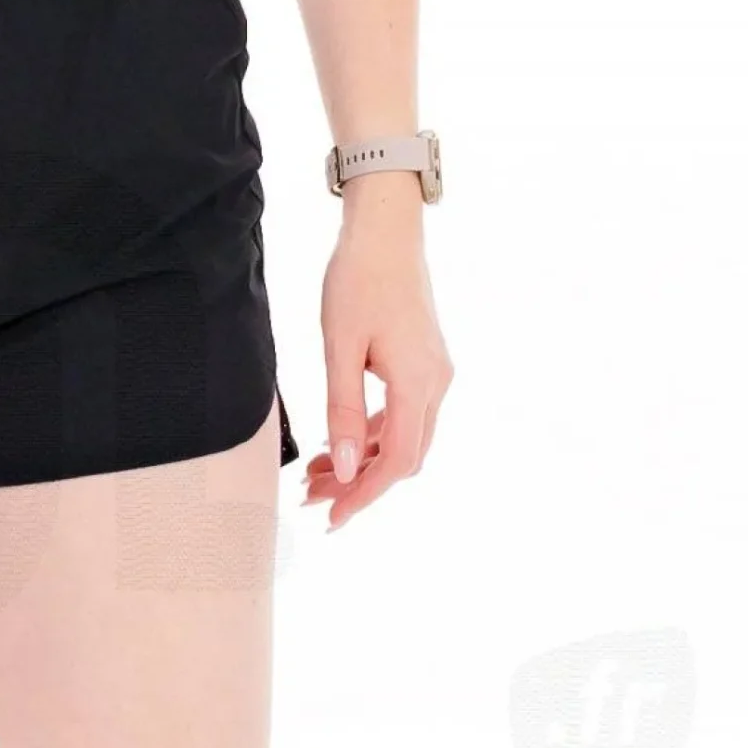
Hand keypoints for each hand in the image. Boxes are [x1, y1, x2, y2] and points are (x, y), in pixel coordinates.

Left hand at [304, 175, 452, 527]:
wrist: (385, 228)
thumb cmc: (359, 279)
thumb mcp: (339, 348)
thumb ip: (342, 412)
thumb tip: (345, 469)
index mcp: (417, 383)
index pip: (395, 462)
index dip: (364, 497)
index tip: (333, 519)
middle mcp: (435, 384)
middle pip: (402, 458)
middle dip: (359, 485)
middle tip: (313, 498)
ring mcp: (434, 375)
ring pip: (402, 440)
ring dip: (363, 462)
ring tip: (316, 474)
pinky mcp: (424, 365)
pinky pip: (401, 418)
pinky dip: (371, 437)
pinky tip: (339, 443)